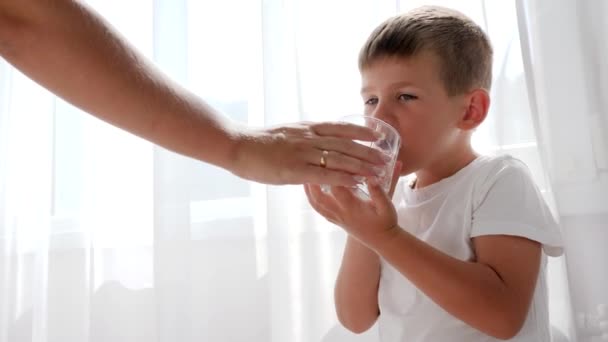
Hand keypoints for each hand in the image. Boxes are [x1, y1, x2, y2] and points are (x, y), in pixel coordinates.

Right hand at [231, 121, 388, 184]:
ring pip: (339, 158)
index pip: (339, 128)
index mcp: (305, 129)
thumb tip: (310, 139)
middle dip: (368, 150)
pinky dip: (343, 178)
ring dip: (362, 165)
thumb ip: (299, 137)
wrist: (237, 145)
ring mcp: (303, 154)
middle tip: (388, 155)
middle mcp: (309, 138)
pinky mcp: (295, 170)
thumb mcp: (283, 133)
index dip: (360, 131)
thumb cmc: (255, 142)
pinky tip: (357, 182)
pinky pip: (324, 174)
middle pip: (345, 143)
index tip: (377, 134)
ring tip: (380, 170)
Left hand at [304, 161, 402, 248]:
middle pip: (319, 196)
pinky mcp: (334, 220)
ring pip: (315, 203)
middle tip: (309, 164)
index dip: (332, 173)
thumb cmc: (386, 222)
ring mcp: (335, 217)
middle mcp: (340, 212)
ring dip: (309, 189)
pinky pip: (318, 209)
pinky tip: (309, 189)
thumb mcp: (387, 206)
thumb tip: (374, 176)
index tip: (329, 159)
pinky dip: (311, 198)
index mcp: (352, 207)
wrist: (382, 241)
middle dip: (313, 181)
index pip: (337, 187)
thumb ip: (379, 191)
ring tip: (305, 175)